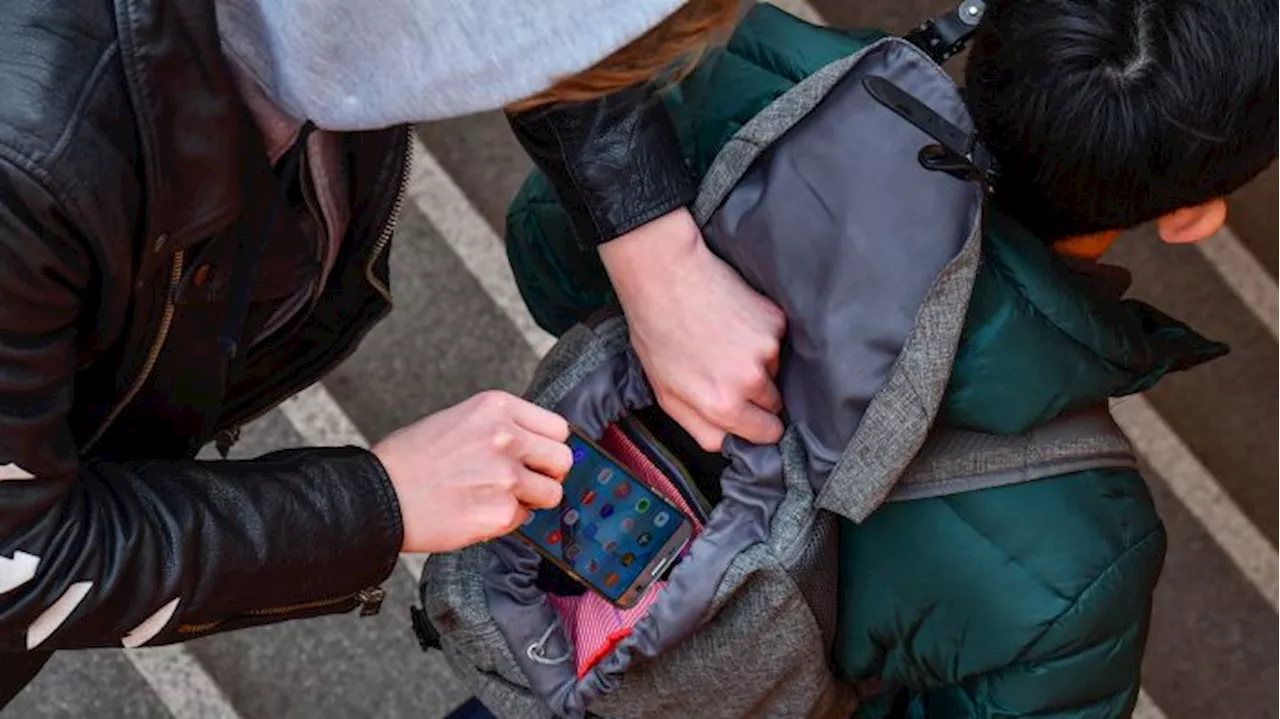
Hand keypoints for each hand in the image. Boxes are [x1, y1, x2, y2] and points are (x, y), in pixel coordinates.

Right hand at [372, 391, 572, 553]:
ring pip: (551, 494)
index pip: (557, 427)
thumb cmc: (408, 460)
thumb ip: (500, 427)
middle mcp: (507, 438)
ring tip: (498, 498)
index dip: (548, 445)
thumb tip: (533, 444)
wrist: (379, 496)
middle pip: (562, 459)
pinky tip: (478, 511)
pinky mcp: (501, 513)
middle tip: (527, 480)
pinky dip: (506, 521)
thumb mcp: (458, 419)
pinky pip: (523, 519)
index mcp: (497, 408)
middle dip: (548, 473)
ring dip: (530, 500)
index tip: (540, 456)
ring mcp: (507, 477)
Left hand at [600, 208, 785, 451]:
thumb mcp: (666, 394)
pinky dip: (760, 335)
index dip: (758, 425)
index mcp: (722, 405)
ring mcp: (767, 349)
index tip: (751, 415)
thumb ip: (701, 427)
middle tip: (728, 371)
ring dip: (758, 362)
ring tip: (724, 341)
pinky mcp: (775, 321)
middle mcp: (750, 381)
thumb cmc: (657, 333)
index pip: (767, 434)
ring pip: (775, 370)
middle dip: (757, 395)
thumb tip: (730, 443)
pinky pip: (777, 340)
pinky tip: (733, 322)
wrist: (665, 276)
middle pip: (774, 404)